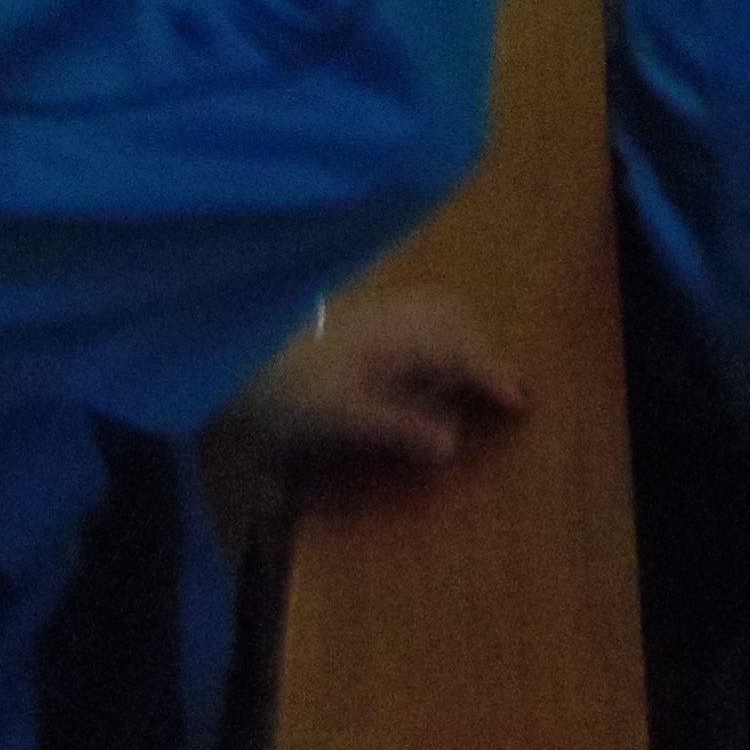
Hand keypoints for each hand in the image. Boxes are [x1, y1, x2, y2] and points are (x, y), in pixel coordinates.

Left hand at [230, 291, 527, 471]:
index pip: (461, 350)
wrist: (226, 352)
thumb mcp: (346, 418)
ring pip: (429, 308)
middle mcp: (389, 312)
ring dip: (456, 334)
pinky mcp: (344, 311)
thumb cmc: (288, 389)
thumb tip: (452, 442)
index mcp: (399, 336)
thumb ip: (400, 428)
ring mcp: (365, 306)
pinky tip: (415, 355)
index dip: (493, 375)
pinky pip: (406, 310)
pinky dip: (428, 329)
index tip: (522, 402)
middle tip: (500, 386)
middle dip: (480, 347)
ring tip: (465, 370)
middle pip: (452, 317)